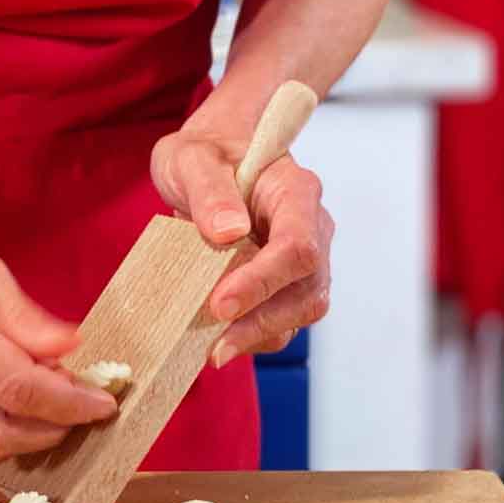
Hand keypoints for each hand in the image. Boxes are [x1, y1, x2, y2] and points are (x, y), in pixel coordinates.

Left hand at [151, 128, 334, 367]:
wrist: (216, 155)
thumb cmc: (207, 152)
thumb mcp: (192, 159)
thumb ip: (209, 190)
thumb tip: (228, 231)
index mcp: (296, 191)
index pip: (297, 245)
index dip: (263, 280)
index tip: (220, 303)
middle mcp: (311, 227)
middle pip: (307, 288)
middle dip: (262, 321)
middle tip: (215, 345)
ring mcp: (304, 258)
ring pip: (301, 310)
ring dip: (260, 334)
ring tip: (214, 349)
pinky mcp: (286, 281)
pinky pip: (282, 317)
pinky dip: (254, 334)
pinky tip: (219, 340)